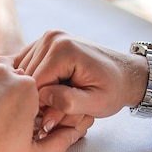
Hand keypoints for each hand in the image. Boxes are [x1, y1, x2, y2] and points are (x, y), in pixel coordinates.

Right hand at [15, 30, 147, 130]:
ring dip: (38, 89)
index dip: (43, 105)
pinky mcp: (45, 42)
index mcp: (63, 50)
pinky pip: (28, 66)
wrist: (125, 74)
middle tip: (61, 107)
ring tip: (61, 96)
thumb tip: (43, 97)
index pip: (35, 84)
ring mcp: (48, 37)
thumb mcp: (96, 104)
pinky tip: (54, 87)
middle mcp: (52, 38)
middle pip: (28, 78)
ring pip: (25, 73)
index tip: (59, 114)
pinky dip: (37, 80)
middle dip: (40, 97)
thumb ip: (69, 103)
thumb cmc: (113, 90)